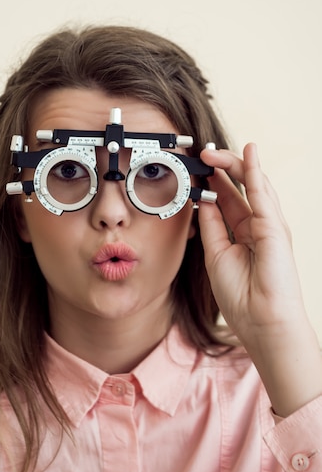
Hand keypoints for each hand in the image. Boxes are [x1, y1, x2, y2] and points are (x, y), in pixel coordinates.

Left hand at [199, 143, 321, 415]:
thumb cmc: (240, 295)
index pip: (227, 199)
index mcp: (243, 234)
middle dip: (222, 167)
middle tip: (202, 153)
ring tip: (214, 149)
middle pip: (240, 187)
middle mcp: (258, 225)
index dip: (213, 181)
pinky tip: (248, 153)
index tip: (196, 166)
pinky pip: (263, 195)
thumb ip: (211, 225)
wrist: (261, 321)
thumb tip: (202, 199)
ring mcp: (269, 224)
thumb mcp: (216, 254)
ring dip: (235, 164)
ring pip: (253, 185)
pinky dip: (255, 172)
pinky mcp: (275, 227)